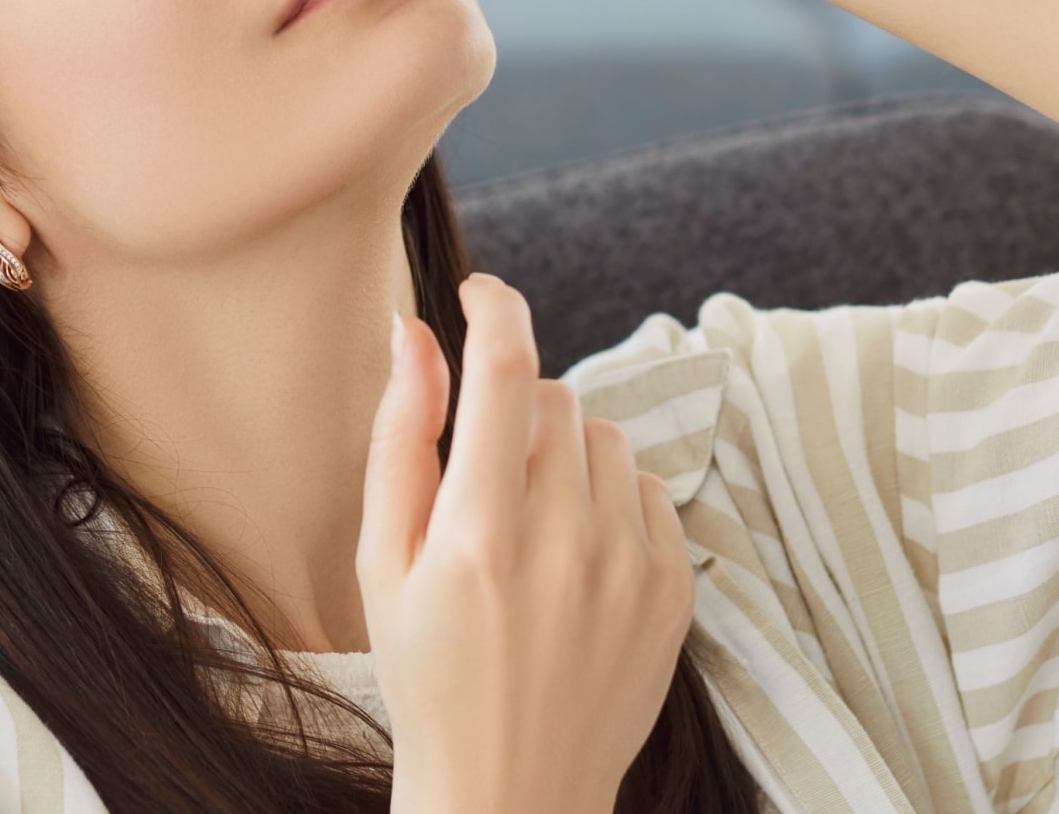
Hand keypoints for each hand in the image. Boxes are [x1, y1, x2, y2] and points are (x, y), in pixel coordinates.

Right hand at [358, 276, 695, 813]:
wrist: (511, 789)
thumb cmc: (429, 675)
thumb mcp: (384, 564)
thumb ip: (400, 439)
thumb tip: (412, 331)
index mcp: (479, 535)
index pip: (507, 372)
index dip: (496, 308)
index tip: (480, 293)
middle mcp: (564, 545)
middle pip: (555, 398)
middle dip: (517, 411)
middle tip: (485, 478)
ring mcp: (629, 569)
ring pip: (604, 437)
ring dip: (566, 454)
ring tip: (531, 526)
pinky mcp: (674, 591)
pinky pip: (648, 489)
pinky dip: (612, 501)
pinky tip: (576, 557)